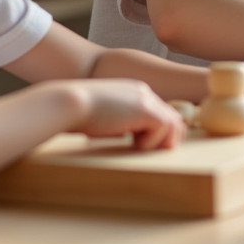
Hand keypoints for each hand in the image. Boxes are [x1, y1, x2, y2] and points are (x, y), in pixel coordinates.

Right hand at [68, 79, 184, 149]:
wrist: (70, 103)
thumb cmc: (79, 114)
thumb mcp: (106, 118)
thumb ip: (121, 124)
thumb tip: (129, 137)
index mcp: (134, 92)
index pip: (161, 112)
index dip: (159, 132)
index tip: (142, 145)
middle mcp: (144, 93)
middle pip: (173, 117)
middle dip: (167, 138)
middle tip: (147, 150)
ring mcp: (146, 100)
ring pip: (173, 124)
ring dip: (159, 141)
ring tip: (139, 147)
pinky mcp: (145, 110)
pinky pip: (163, 128)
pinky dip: (151, 141)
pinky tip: (133, 143)